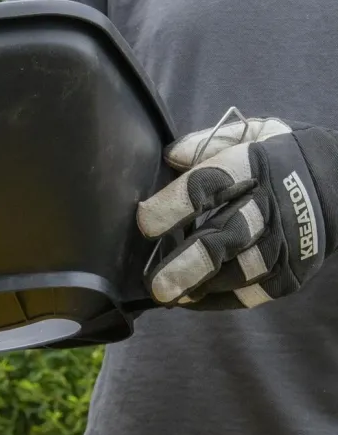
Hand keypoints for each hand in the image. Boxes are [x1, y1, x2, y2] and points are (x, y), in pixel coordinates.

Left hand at [137, 116, 337, 308]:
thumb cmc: (281, 159)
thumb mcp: (253, 134)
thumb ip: (209, 144)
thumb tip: (170, 156)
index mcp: (254, 166)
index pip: (210, 185)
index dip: (176, 204)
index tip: (145, 221)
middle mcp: (271, 207)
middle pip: (226, 238)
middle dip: (189, 262)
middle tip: (157, 283)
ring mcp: (283, 244)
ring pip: (239, 271)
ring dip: (201, 285)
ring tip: (168, 294)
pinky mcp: (290, 273)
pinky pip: (250, 293)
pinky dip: (217, 300)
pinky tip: (190, 299)